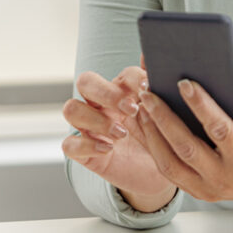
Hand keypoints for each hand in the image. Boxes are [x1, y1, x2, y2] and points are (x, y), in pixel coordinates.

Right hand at [62, 67, 176, 210]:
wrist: (156, 176)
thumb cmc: (157, 140)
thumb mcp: (163, 116)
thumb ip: (159, 88)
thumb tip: (155, 56)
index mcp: (122, 91)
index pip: (119, 73)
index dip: (132, 79)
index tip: (148, 89)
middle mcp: (100, 105)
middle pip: (86, 82)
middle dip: (107, 92)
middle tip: (131, 109)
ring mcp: (88, 127)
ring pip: (71, 109)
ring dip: (95, 119)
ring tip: (121, 133)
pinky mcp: (83, 152)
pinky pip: (69, 145)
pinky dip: (86, 145)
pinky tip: (108, 149)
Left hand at [136, 81, 232, 221]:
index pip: (219, 130)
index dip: (201, 105)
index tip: (184, 83)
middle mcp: (223, 180)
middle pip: (186, 147)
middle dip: (164, 118)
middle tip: (149, 92)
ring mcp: (206, 189)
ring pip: (169, 163)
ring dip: (151, 133)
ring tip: (141, 106)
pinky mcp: (195, 191)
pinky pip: (167, 171)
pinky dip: (153, 147)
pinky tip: (145, 125)